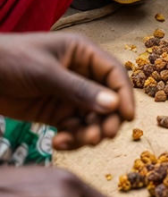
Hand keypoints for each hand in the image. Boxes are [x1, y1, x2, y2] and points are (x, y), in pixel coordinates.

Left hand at [0, 33, 133, 150]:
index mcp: (82, 53)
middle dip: (105, 119)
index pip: (113, 73)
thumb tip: (113, 105)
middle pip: (106, 99)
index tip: (127, 118)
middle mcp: (80, 73)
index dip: (123, 94)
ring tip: (77, 142)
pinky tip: (59, 143)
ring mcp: (68, 94)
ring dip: (88, 132)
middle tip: (99, 137)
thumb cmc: (11, 60)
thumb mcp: (46, 73)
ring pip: (91, 117)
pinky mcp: (54, 112)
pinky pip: (73, 128)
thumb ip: (78, 90)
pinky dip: (71, 138)